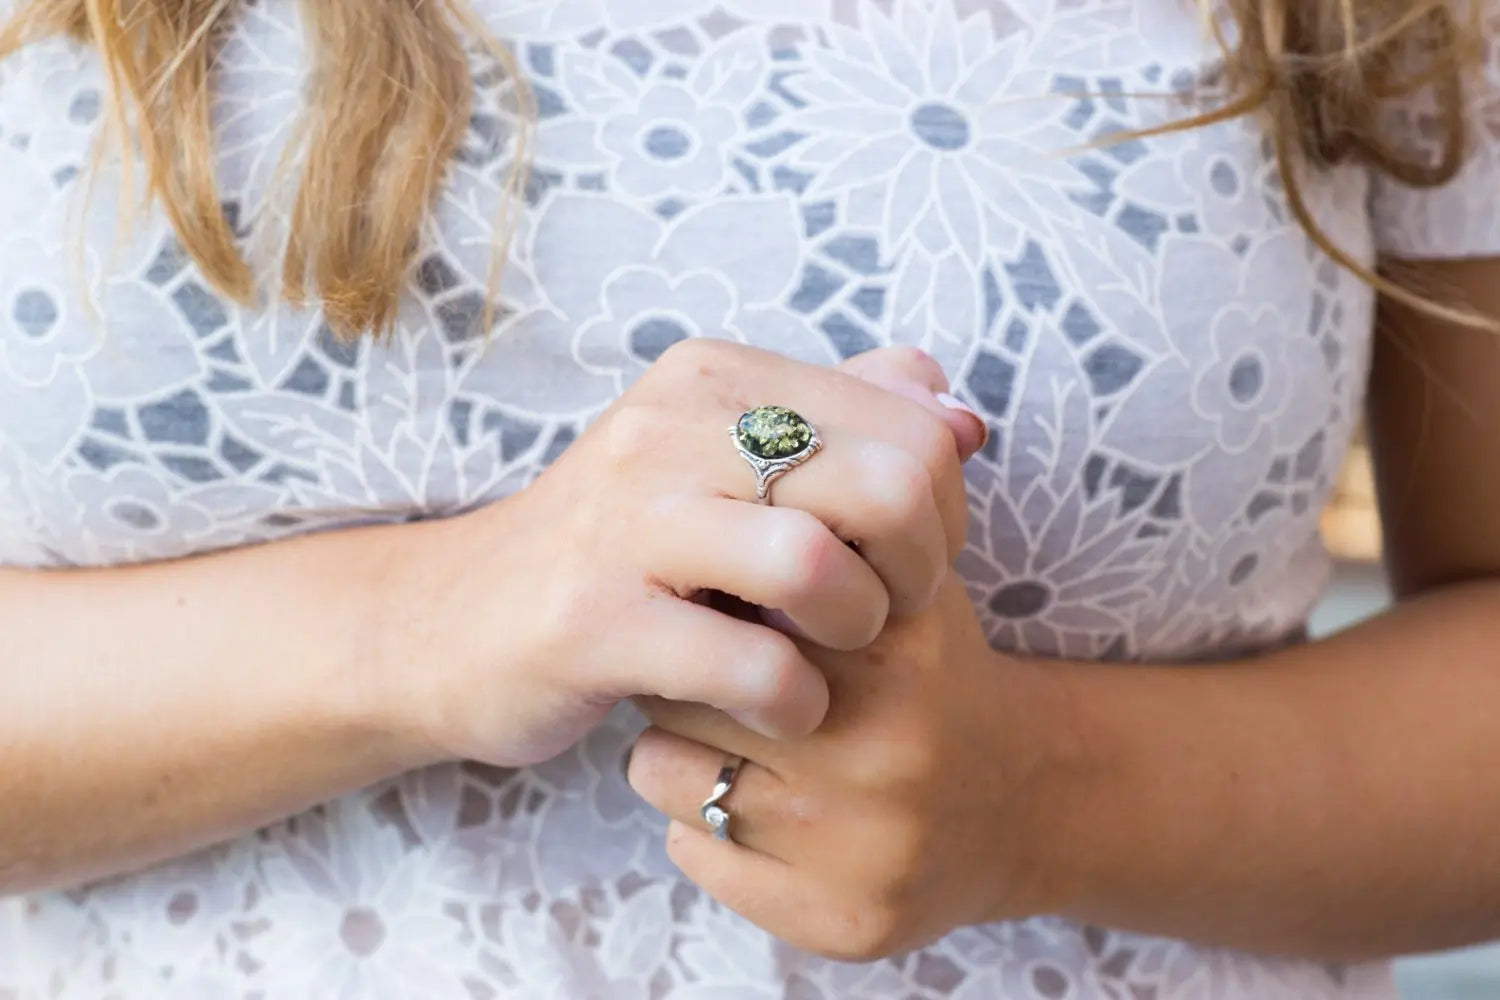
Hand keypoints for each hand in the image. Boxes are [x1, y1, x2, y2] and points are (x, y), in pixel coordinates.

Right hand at [381, 341, 986, 768]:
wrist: (456, 625)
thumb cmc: (623, 552)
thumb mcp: (724, 466)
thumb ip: (845, 424)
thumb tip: (960, 416)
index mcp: (715, 379)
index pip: (909, 422)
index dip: (943, 506)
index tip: (903, 560)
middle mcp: (669, 427)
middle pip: (885, 483)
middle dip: (919, 569)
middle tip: (883, 614)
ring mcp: (625, 522)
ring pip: (816, 564)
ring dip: (857, 632)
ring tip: (826, 655)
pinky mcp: (592, 620)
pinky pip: (752, 662)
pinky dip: (794, 702)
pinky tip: (777, 707)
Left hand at [625, 573, 1071, 960]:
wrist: (1024, 798)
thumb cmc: (932, 675)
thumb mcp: (899, 587)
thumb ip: (819, 532)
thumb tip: (716, 514)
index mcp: (893, 647)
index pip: (717, 606)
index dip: (702, 604)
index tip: (712, 609)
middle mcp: (881, 749)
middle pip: (679, 686)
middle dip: (686, 678)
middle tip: (720, 684)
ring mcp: (861, 846)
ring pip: (662, 771)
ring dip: (684, 754)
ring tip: (739, 748)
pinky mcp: (843, 920)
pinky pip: (689, 849)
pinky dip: (706, 827)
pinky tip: (765, 811)